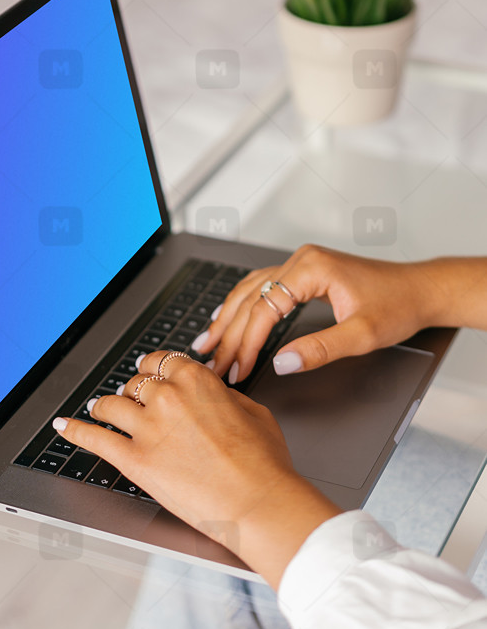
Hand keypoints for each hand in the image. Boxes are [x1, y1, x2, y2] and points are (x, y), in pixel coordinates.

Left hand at [53, 351, 339, 587]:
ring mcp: (146, 428)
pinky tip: (64, 426)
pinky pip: (94, 438)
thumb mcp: (253, 412)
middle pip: (136, 383)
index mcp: (196, 380)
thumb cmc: (264, 463)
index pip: (162, 361)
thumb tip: (214, 394)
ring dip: (105, 405)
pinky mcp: (134, 460)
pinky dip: (75, 430)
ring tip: (100, 408)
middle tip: (132, 397)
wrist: (258, 502)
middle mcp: (167, 398)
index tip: (150, 372)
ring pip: (111, 404)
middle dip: (134, 390)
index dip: (154, 368)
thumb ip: (224, 396)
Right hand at [193, 244, 436, 383]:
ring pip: (251, 290)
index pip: (264, 307)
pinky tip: (228, 318)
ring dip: (228, 318)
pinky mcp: (304, 273)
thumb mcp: (362, 336)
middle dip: (229, 334)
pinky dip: (243, 306)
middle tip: (212, 363)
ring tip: (207, 343)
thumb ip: (320, 349)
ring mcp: (301, 264)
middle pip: (251, 298)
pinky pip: (263, 287)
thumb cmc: (398, 306)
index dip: (246, 342)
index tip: (236, 368)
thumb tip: (281, 363)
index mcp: (311, 268)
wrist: (420, 290)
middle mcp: (301, 260)